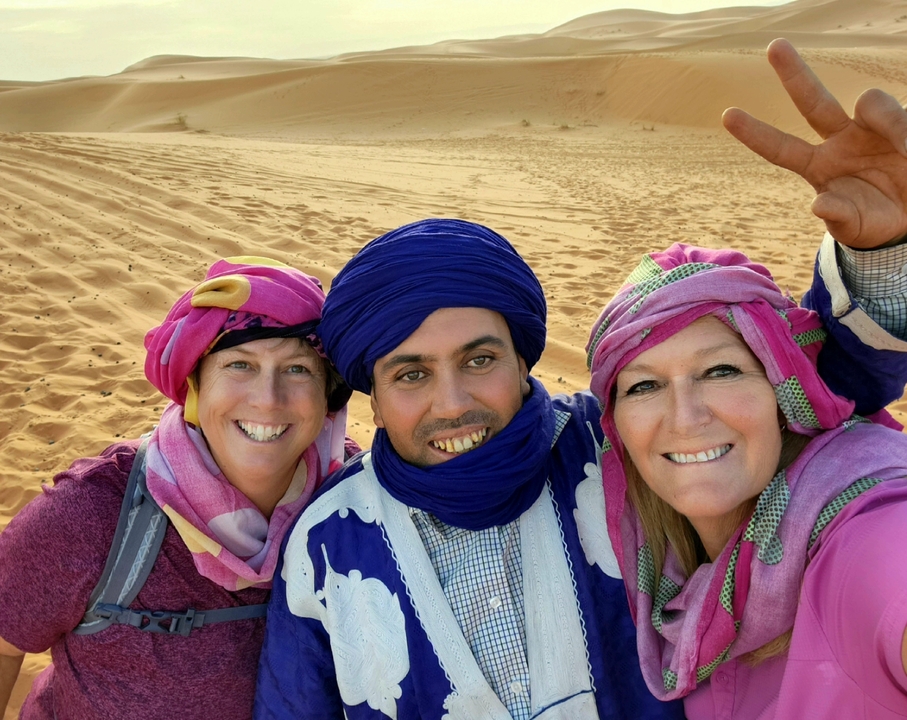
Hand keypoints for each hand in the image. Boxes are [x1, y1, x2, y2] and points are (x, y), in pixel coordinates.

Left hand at [722, 38, 906, 248]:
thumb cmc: (874, 223)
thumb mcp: (854, 227)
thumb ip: (838, 217)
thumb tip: (819, 205)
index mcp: (817, 166)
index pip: (780, 148)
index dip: (755, 133)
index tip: (726, 115)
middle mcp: (839, 140)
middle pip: (813, 101)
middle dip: (794, 74)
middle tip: (774, 46)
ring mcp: (869, 129)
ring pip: (871, 102)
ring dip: (892, 123)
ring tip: (906, 152)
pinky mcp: (899, 125)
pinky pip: (901, 121)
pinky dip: (906, 134)